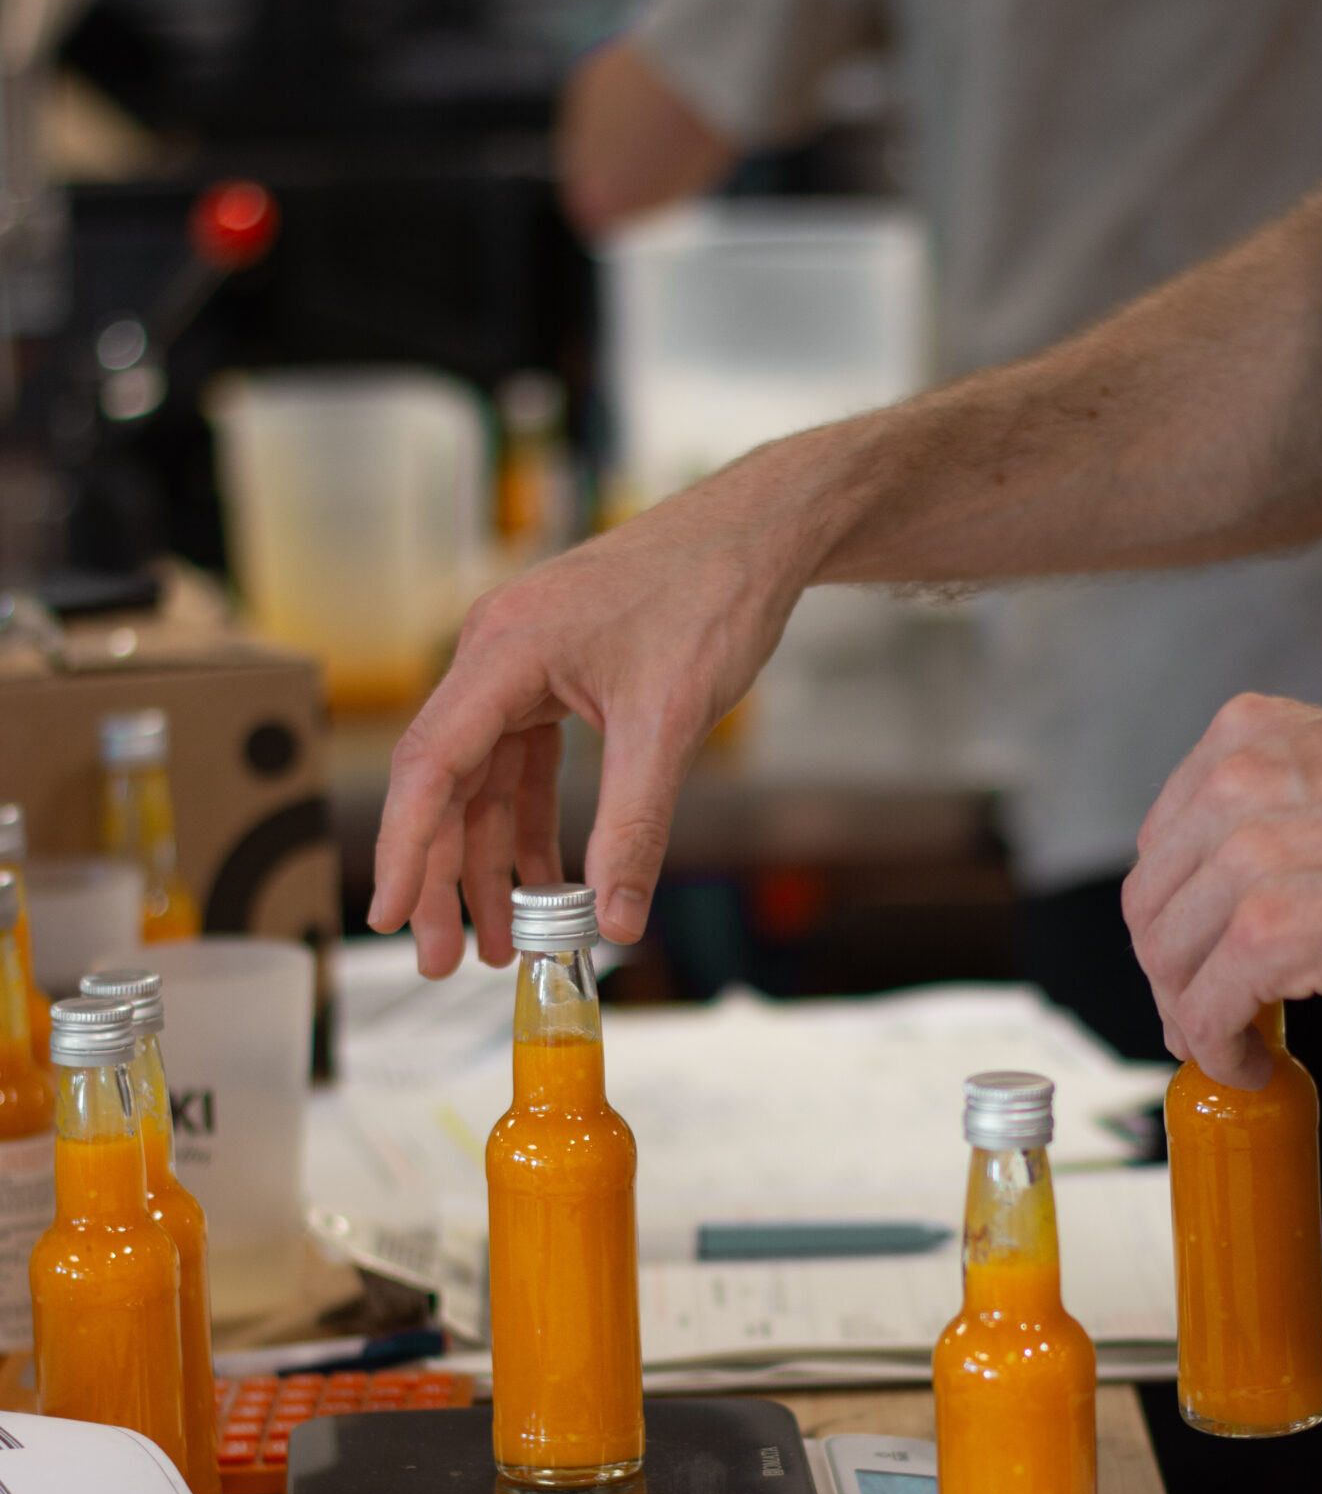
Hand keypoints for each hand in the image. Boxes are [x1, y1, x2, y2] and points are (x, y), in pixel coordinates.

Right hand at [368, 458, 818, 973]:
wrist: (758, 534)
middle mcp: (496, 657)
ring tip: (503, 941)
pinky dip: (534, 828)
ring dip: (492, 864)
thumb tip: (617, 920)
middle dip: (445, 878)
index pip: (430, 765)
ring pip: (487, 785)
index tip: (391, 915)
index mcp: (502, 652)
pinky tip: (547, 885)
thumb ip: (635, 826)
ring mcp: (523, 669)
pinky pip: (526, 767)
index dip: (406, 848)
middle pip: (447, 786)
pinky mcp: (556, 679)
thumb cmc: (710, 597)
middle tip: (443, 959)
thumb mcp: (670, 724)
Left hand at [1121, 687, 1321, 1087]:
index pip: (1164, 842)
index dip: (1173, 912)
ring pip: (1168, 962)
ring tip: (1229, 1045)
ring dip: (1190, 1018)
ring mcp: (1248, 860)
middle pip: (1151, 905)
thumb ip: (1279, 814)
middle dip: (1169, 972)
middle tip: (1203, 1015)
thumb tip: (1234, 901)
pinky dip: (1217, 1049)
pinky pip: (1208, 1009)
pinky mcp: (1272, 934)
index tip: (1195, 952)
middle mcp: (1232, 784)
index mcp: (1245, 736)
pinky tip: (1254, 1064)